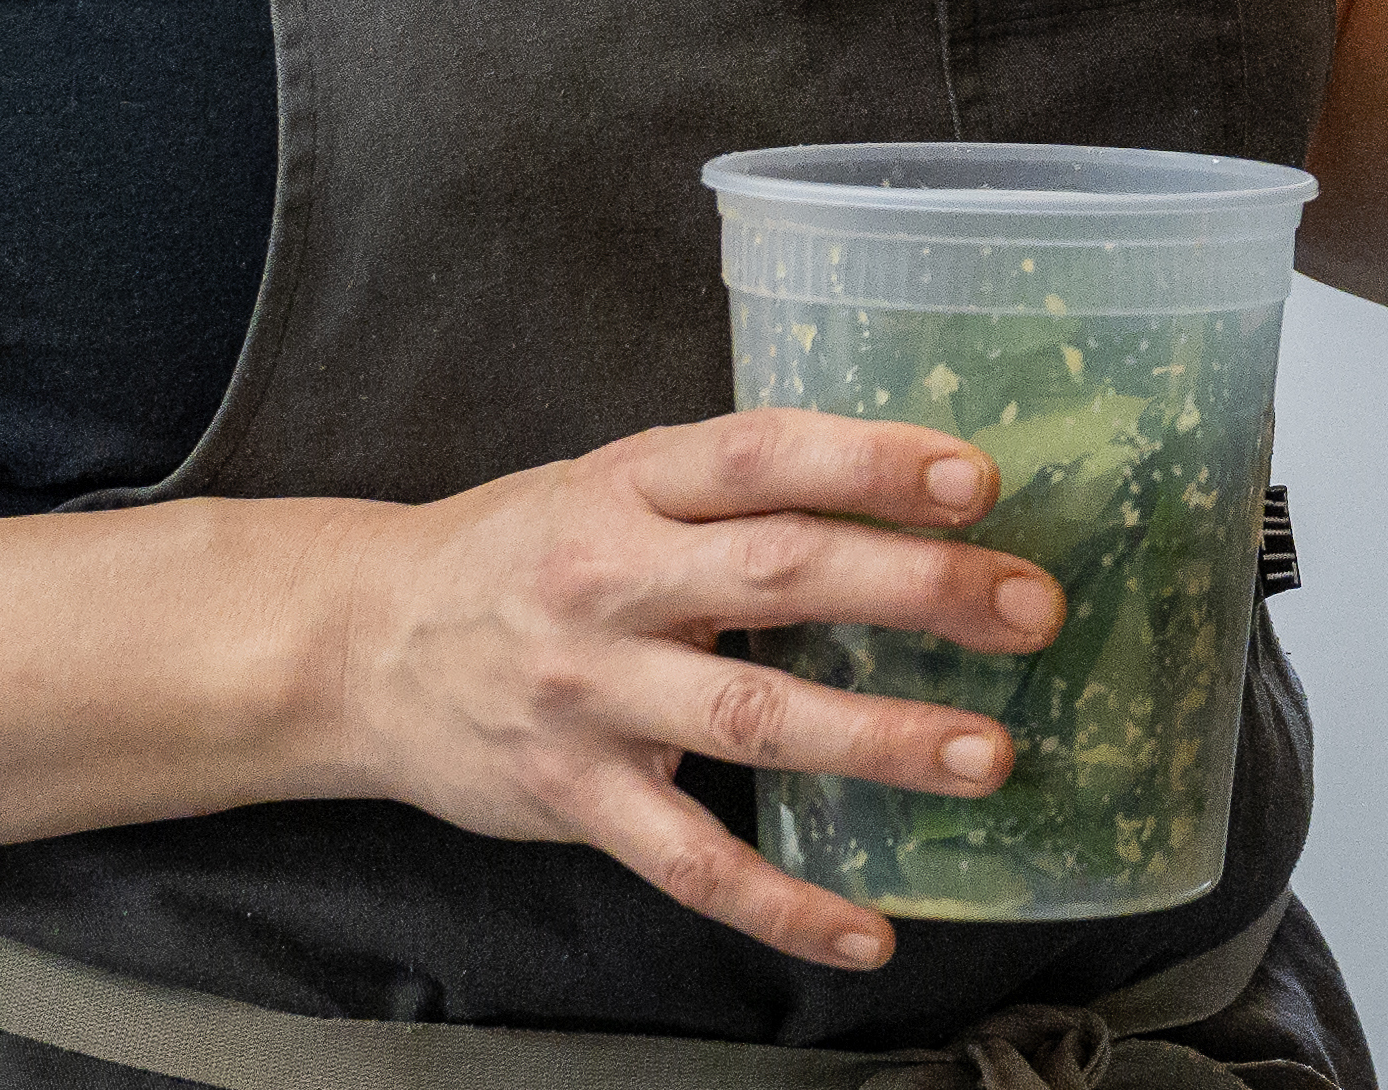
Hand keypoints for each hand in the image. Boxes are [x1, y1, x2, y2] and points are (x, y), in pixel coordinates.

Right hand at [309, 410, 1061, 968]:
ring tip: (987, 756)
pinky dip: (781, 904)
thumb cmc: (517, 552)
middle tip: (1032, 610)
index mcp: (631, 485)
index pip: (763, 455)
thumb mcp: (614, 482)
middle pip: (782, 576)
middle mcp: (610, 581)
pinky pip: (690, 861)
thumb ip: (736, 493)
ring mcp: (590, 694)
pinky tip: (865, 931)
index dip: (872, 460)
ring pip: (753, 718)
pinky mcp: (574, 796)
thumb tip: (914, 499)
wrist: (355, 644)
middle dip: (920, 592)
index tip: (977, 480)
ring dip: (880, 740)